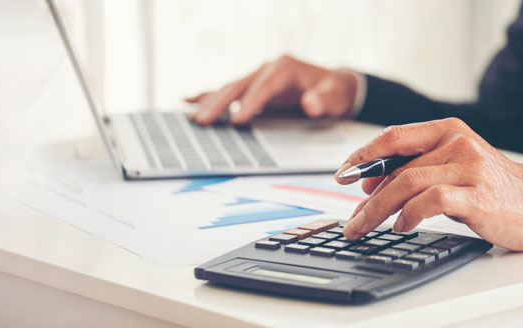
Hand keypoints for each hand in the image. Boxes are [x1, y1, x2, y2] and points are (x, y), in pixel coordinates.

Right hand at [185, 54, 358, 124]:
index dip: (250, 103)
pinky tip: (188, 100)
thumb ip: (323, 100)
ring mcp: (257, 76)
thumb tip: (310, 103)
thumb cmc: (333, 91)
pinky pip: (227, 90)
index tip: (237, 121)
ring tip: (195, 118)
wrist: (334, 86)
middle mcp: (267, 68)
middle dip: (221, 104)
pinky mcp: (252, 86)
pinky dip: (208, 95)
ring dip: (211, 103)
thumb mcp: (335, 96)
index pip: (264, 87)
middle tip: (205, 122)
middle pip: (239, 86)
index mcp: (284, 68)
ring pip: (229, 89)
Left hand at [334, 118, 522, 250]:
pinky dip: (409, 216)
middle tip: (351, 219)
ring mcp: (469, 168)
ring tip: (364, 227)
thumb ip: (416, 169)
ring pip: (407, 184)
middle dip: (366, 198)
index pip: (393, 137)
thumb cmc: (492, 188)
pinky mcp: (478, 196)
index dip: (362, 156)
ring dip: (377, 210)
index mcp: (448, 130)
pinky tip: (401, 226)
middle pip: (396, 169)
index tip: (341, 175)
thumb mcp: (451, 167)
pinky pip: (431, 202)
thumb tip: (368, 183)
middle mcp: (457, 143)